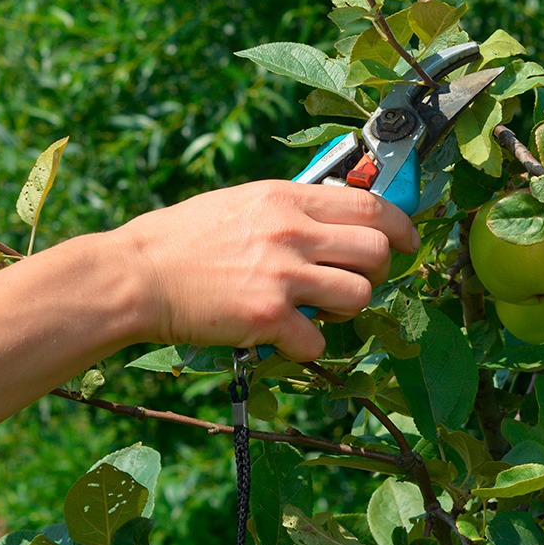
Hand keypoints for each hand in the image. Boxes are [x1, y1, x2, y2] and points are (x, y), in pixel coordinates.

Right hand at [107, 180, 419, 360]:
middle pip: (377, 251)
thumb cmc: (183, 239)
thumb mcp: (243, 202)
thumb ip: (290, 209)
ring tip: (315, 309)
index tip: (407, 241)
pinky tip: (281, 336)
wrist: (136, 275)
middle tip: (350, 281)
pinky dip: (306, 346)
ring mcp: (282, 275)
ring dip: (345, 309)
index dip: (400, 226)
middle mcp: (291, 232)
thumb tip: (335, 218)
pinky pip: (318, 341)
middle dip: (376, 271)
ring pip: (359, 295)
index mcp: (286, 198)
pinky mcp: (267, 317)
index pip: (371, 204)